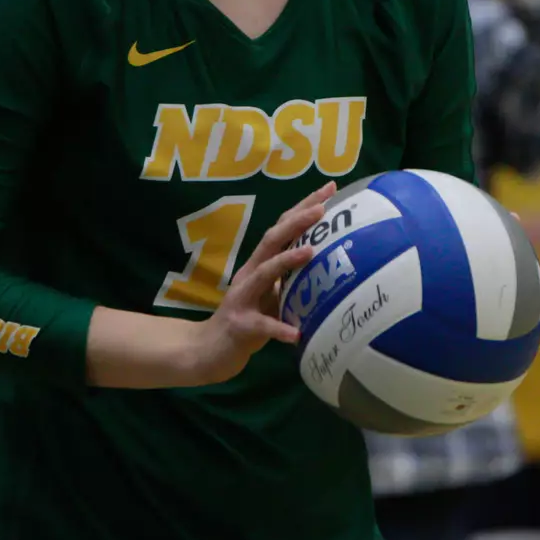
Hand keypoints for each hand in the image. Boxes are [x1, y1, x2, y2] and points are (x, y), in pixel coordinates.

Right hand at [188, 183, 331, 385]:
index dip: (304, 207)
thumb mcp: (271, 294)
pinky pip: (261, 326)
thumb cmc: (248, 319)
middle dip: (297, 221)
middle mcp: (250, 274)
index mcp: (260, 264)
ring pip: (264, 274)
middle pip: (272, 240)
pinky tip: (296, 334)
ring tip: (311, 251)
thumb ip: (291, 278)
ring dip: (287, 261)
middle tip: (322, 207)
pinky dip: (279, 328)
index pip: (283, 228)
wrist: (209, 352)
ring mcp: (242, 298)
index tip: (330, 188)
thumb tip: (329, 262)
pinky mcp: (240, 326)